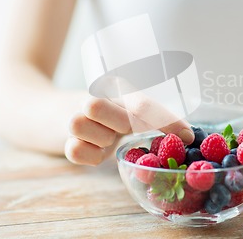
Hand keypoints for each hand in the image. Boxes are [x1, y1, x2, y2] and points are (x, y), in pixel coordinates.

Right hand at [65, 97, 194, 165]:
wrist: (55, 113)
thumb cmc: (106, 114)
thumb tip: (187, 134)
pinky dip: (90, 155)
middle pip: (101, 107)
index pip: (143, 104)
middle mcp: (94, 97)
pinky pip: (75, 150)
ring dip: (102, 140)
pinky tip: (95, 150)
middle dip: (122, 124)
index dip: (166, 121)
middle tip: (124, 130)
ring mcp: (74, 117)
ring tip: (107, 139)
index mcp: (116, 87)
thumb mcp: (128, 109)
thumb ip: (153, 118)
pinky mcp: (63, 140)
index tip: (187, 135)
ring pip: (82, 125)